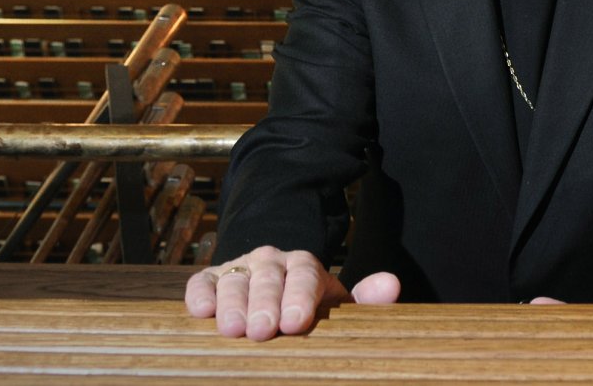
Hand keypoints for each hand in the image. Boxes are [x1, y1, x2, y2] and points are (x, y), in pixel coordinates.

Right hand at [185, 246, 400, 339]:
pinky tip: (201, 311)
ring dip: (232, 303)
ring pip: (235, 279)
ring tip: (231, 329)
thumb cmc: (309, 309)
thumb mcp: (337, 306)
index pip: (305, 274)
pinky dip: (201, 295)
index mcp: (304, 266)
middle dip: (264, 303)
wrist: (274, 295)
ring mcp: (239, 268)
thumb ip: (365, 299)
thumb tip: (391, 285)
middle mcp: (271, 261)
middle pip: (268, 277)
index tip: (296, 323)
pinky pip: (202, 283)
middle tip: (261, 331)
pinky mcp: (211, 280)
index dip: (299, 297)